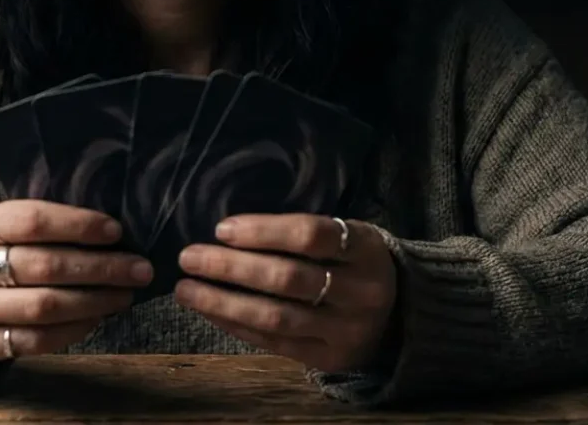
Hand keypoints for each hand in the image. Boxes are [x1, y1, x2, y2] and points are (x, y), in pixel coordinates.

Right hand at [0, 199, 153, 364]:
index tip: (116, 231)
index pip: (31, 220)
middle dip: (100, 268)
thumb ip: (34, 223)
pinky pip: (33, 341)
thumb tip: (107, 230)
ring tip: (124, 294)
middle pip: (43, 266)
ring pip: (43, 306)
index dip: (78, 225)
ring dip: (94, 301)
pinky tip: (96, 318)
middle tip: (138, 268)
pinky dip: (72, 330)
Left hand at [174, 214, 397, 373]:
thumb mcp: (349, 237)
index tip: (222, 228)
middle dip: (231, 267)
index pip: (311, 235)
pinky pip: (274, 342)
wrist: (401, 317)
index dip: (263, 231)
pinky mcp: (329, 358)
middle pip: (288, 278)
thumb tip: (229, 230)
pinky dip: (236, 325)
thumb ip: (304, 233)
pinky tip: (209, 310)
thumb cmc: (355, 263)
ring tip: (186, 289)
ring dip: (223, 302)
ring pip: (277, 316)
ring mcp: (346, 329)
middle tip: (190, 257)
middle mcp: (360, 291)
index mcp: (365, 249)